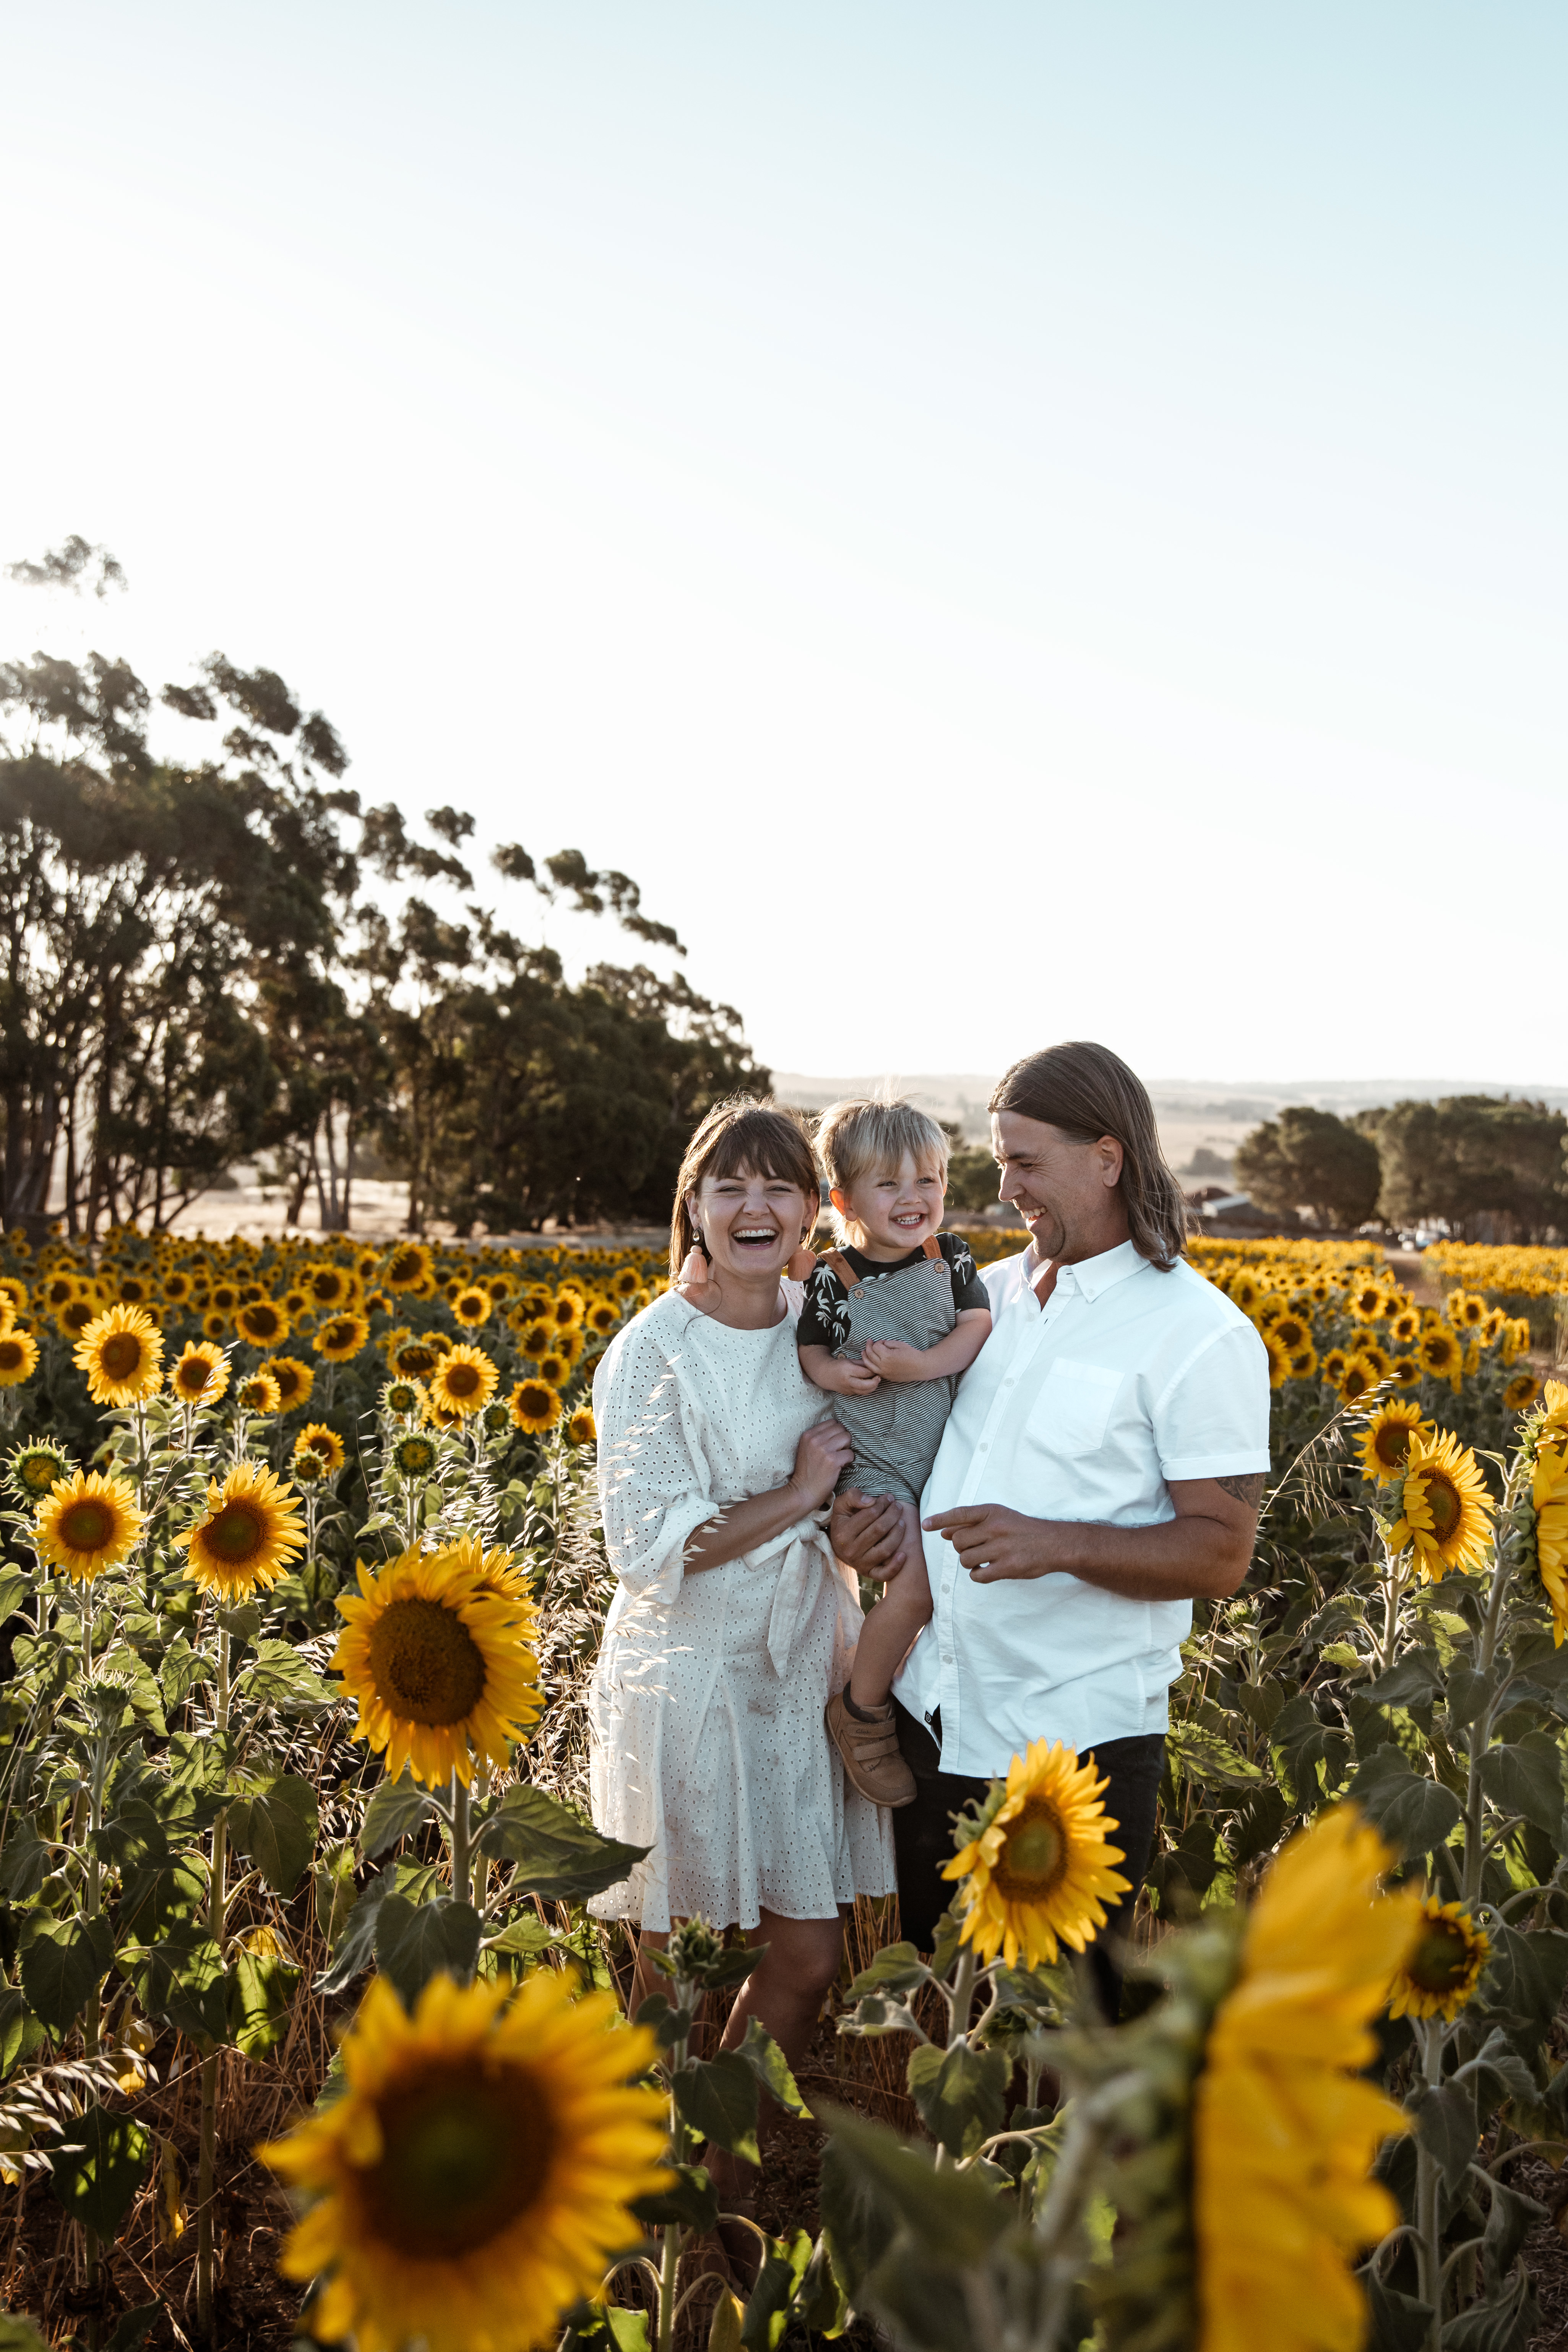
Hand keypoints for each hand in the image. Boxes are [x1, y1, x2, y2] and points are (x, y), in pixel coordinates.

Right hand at [787, 1419, 856, 1509]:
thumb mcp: (807, 1449)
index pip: (832, 1422)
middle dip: (843, 1439)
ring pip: (847, 1438)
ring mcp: (823, 1450)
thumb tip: (840, 1429)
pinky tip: (842, 1466)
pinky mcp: (832, 1461)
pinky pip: (850, 1453)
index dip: (837, 1433)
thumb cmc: (807, 1471)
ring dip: (847, 1448)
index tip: (835, 1444)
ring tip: (841, 1458)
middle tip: (839, 1451)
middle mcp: (815, 1440)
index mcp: (808, 1435)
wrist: (803, 1491)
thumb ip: (819, 1437)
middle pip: (841, 1428)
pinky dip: (849, 1460)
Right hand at [817, 1353, 881, 1395]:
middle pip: (865, 1385)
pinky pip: (861, 1393)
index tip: (877, 1368)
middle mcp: (848, 1381)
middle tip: (879, 1377)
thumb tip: (874, 1365)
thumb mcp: (850, 1360)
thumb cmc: (839, 1365)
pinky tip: (870, 1384)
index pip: (865, 1373)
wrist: (826, 1375)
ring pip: (865, 1391)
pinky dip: (867, 1390)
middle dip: (875, 1382)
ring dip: (873, 1387)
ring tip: (876, 1381)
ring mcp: (848, 1389)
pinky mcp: (849, 1393)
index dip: (873, 1371)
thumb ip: (862, 1363)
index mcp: (848, 1370)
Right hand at [830, 1486, 908, 1577]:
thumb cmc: (843, 1521)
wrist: (838, 1545)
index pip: (870, 1514)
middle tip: (898, 1506)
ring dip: (898, 1534)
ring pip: (885, 1549)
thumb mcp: (841, 1505)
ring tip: (902, 1522)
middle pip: (879, 1530)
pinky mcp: (869, 1574)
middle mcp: (850, 1551)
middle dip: (893, 1515)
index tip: (889, 1497)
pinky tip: (904, 1554)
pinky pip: (884, 1574)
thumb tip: (871, 1501)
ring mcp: (860, 1564)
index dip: (883, 1504)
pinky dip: (895, 1566)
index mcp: (843, 1533)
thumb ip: (853, 1496)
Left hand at [859, 1338, 926, 1382]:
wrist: (920, 1367)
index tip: (882, 1341)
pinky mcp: (886, 1377)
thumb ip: (887, 1343)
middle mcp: (883, 1366)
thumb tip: (879, 1345)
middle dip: (868, 1347)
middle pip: (869, 1355)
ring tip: (864, 1351)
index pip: (875, 1347)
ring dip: (865, 1357)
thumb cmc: (911, 1354)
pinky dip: (870, 1365)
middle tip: (869, 1342)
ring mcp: (884, 1373)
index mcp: (887, 1356)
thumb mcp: (899, 1344)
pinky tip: (870, 1360)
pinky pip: (874, 1371)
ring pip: (868, 1365)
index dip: (878, 1342)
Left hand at [923, 1504, 1054, 1582]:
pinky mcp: (1007, 1568)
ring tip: (982, 1559)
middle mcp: (995, 1528)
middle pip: (958, 1541)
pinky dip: (978, 1575)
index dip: (940, 1520)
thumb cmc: (1022, 1529)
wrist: (1052, 1544)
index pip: (959, 1514)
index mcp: (992, 1512)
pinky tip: (986, 1570)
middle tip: (975, 1548)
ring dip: (969, 1562)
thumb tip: (945, 1532)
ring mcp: (1001, 1548)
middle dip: (961, 1548)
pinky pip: (977, 1576)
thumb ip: (973, 1522)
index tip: (925, 1526)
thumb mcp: (1000, 1517)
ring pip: (965, 1559)